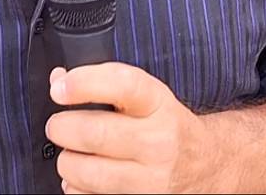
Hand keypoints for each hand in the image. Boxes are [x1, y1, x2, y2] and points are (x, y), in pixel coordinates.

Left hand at [45, 62, 222, 193]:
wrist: (206, 165)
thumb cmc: (167, 126)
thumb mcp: (146, 97)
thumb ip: (102, 84)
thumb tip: (58, 81)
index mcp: (158, 105)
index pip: (121, 85)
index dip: (83, 83)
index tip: (58, 89)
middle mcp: (159, 142)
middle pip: (94, 133)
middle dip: (61, 128)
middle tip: (58, 126)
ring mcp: (153, 179)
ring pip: (86, 172)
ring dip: (67, 163)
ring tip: (72, 155)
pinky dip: (77, 189)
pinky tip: (86, 179)